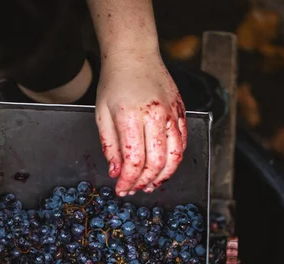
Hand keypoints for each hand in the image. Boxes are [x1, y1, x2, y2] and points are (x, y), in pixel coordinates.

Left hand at [96, 50, 186, 195]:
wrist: (134, 54)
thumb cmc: (115, 82)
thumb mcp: (102, 115)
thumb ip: (110, 146)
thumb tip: (116, 172)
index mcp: (131, 116)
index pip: (134, 161)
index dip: (128, 181)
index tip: (121, 189)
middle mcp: (155, 115)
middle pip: (156, 162)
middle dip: (144, 182)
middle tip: (134, 189)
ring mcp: (171, 113)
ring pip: (175, 156)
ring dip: (162, 176)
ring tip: (150, 184)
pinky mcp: (180, 111)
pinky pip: (182, 143)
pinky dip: (174, 160)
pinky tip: (162, 167)